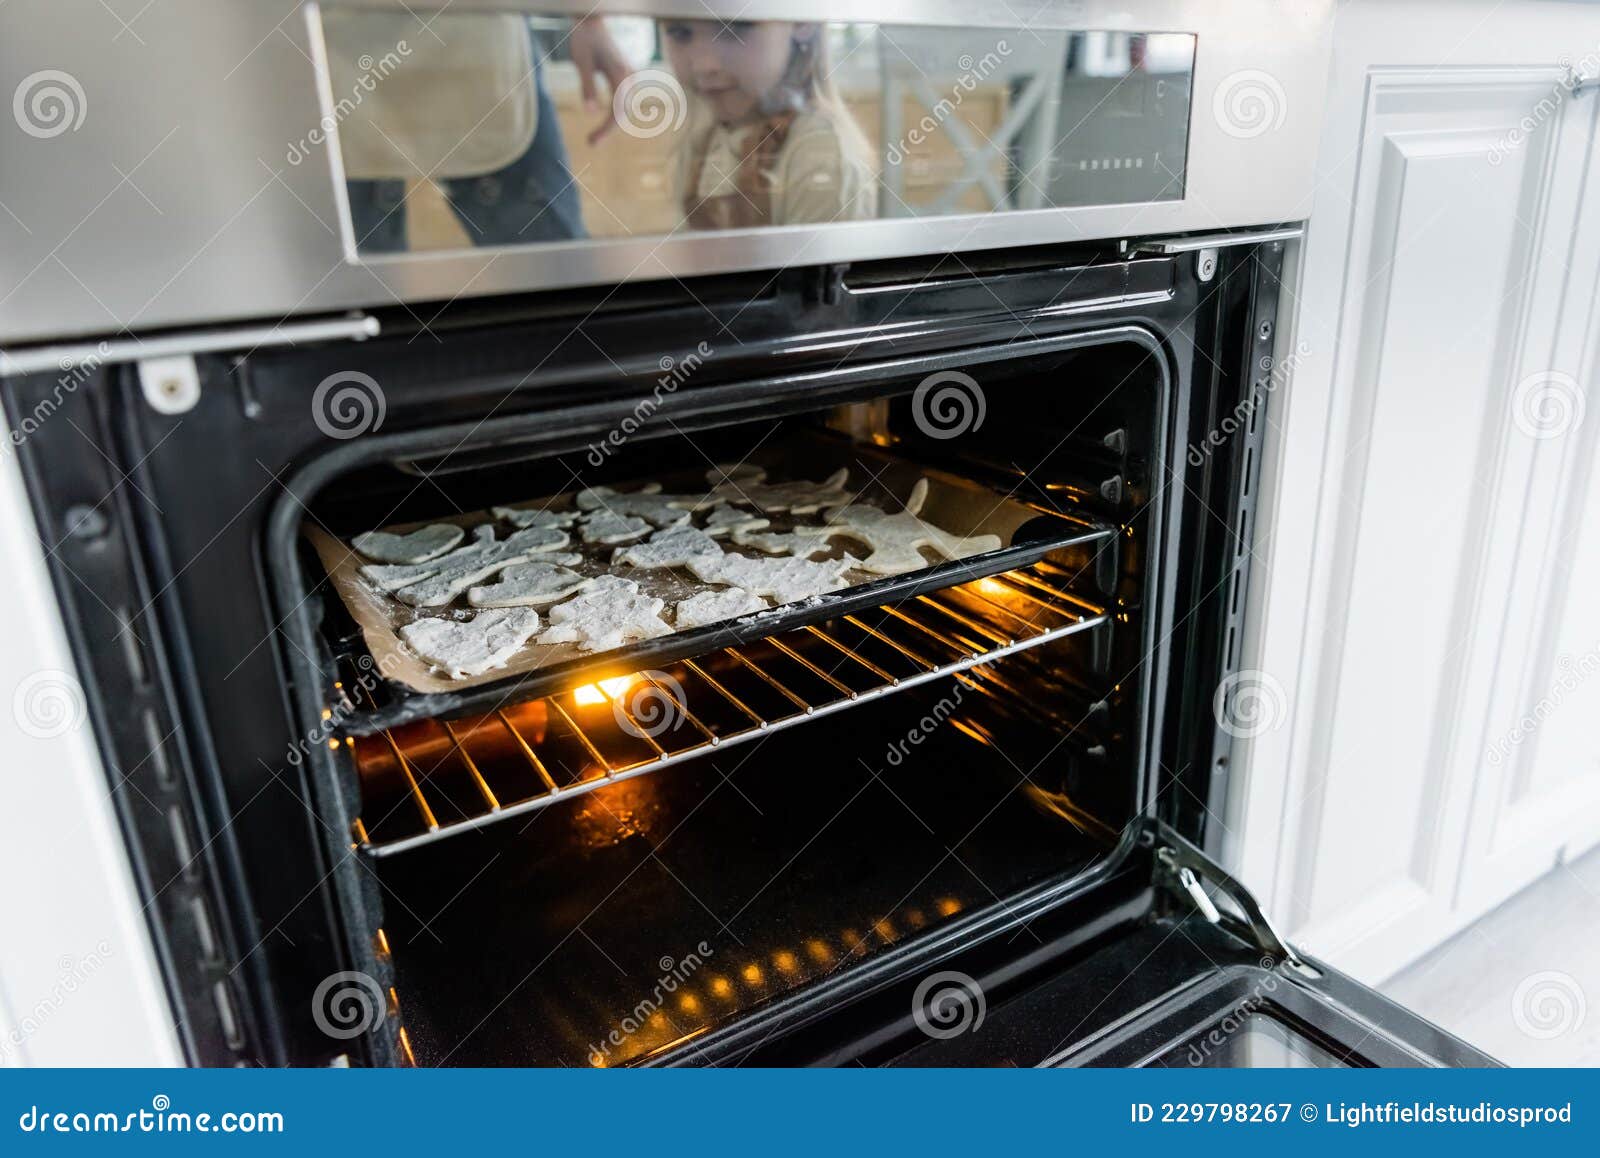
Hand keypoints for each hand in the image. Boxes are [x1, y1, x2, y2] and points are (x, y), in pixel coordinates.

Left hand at [569, 16, 631, 144]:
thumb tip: (589, 112)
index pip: (617, 111)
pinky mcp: (625, 75)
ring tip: (595, 136)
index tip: (592, 142)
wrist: (591, 20)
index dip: (606, 130)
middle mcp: (629, 77)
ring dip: (611, 123)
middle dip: (608, 130)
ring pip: (624, 107)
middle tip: (591, 142)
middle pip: (623, 112)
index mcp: (620, 75)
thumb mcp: (582, 62)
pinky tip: (603, 122)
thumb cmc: (585, 38)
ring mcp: (629, 76)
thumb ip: (587, 87)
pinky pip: (623, 100)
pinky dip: (614, 112)